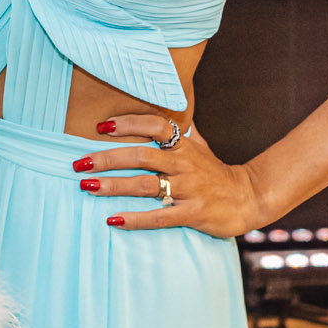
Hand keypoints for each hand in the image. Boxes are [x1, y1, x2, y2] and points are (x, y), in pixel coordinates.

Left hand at [75, 115, 269, 238]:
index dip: (128, 123)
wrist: (248, 198)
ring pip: (145, 185)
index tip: (100, 127)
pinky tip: (113, 219)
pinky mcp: (193, 213)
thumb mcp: (200, 146)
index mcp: (184, 146)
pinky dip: (134, 219)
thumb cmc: (216, 172)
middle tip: (79, 163)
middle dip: (107, 158)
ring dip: (113, 186)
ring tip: (87, 186)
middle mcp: (185, 164)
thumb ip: (181, 130)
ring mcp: (189, 189)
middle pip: (141, 156)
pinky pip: (159, 216)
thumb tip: (166, 108)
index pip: (155, 125)